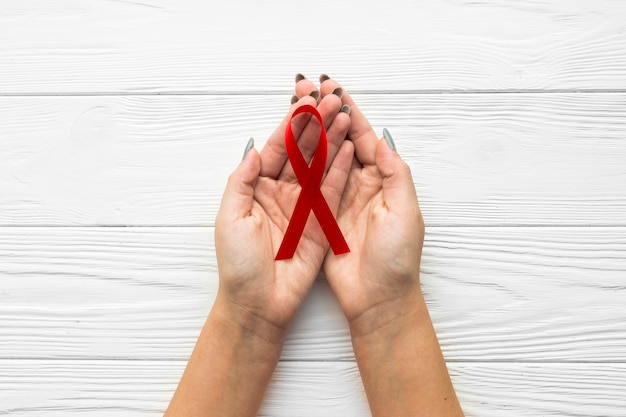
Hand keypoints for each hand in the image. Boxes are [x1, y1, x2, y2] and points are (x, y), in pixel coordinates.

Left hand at [214, 87, 352, 339]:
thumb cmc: (238, 264)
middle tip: (331, 100)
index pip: (278, 149)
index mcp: (257, 188)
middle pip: (302, 152)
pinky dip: (341, 170)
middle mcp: (282, 192)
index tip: (306, 102)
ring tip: (344, 115)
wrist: (259, 303)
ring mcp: (303, 206)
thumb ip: (242, 180)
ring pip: (319, 166)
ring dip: (332, 141)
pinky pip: (333, 191)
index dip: (292, 125)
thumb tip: (254, 148)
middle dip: (316, 125)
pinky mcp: (321, 222)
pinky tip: (350, 148)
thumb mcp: (230, 217)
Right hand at [296, 76, 424, 332]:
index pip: (363, 138)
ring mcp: (340, 199)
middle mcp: (361, 185)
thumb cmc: (397, 258)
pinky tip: (289, 145)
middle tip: (307, 88)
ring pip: (322, 157)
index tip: (332, 90)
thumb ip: (394, 173)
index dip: (348, 113)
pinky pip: (310, 183)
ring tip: (295, 107)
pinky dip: (301, 163)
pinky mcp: (322, 216)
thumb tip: (380, 138)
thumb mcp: (405, 212)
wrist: (378, 299)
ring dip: (310, 132)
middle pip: (340, 141)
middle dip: (324, 114)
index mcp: (384, 180)